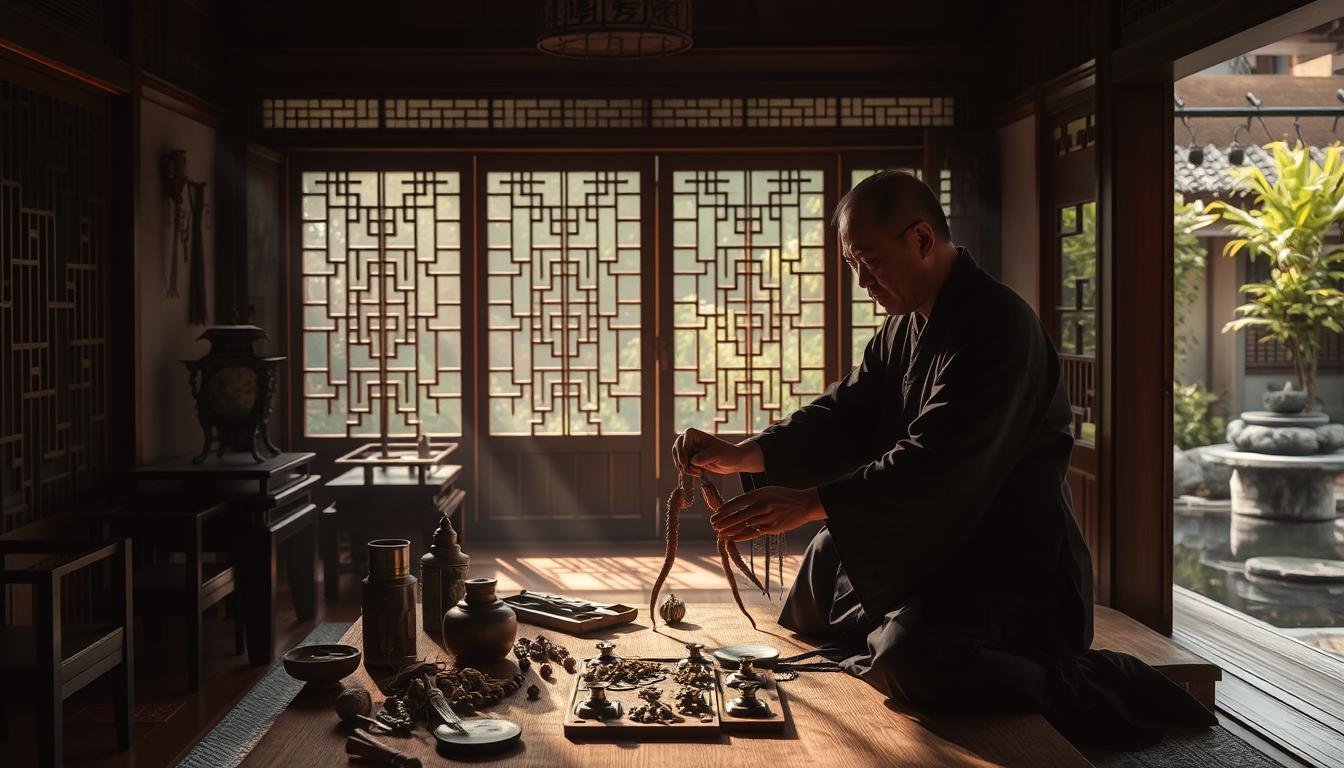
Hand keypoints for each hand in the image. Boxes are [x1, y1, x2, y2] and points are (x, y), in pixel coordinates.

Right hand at [672, 428, 764, 476]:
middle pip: (676, 450)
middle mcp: (689, 441)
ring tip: (699, 473)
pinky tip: (699, 473)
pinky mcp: (691, 459)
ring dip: (685, 468)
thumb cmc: (728, 454)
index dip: (682, 452)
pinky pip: (682, 466)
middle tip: (690, 470)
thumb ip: (706, 457)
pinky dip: (688, 471)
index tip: (686, 463)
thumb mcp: (718, 454)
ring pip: (678, 459)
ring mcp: (689, 450)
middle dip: (681, 462)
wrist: (734, 461)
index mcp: (694, 434)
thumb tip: (693, 461)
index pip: (682, 441)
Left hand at [710, 486, 825, 541]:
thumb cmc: (783, 496)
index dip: (726, 508)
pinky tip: (733, 537)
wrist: (804, 504)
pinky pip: (754, 533)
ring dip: (730, 530)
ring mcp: (768, 517)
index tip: (716, 513)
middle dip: (724, 521)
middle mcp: (762, 505)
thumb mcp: (768, 490)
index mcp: (760, 494)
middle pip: (739, 515)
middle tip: (713, 524)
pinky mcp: (773, 528)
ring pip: (745, 525)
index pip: (738, 502)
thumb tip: (736, 505)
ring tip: (720, 533)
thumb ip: (753, 497)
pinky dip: (742, 536)